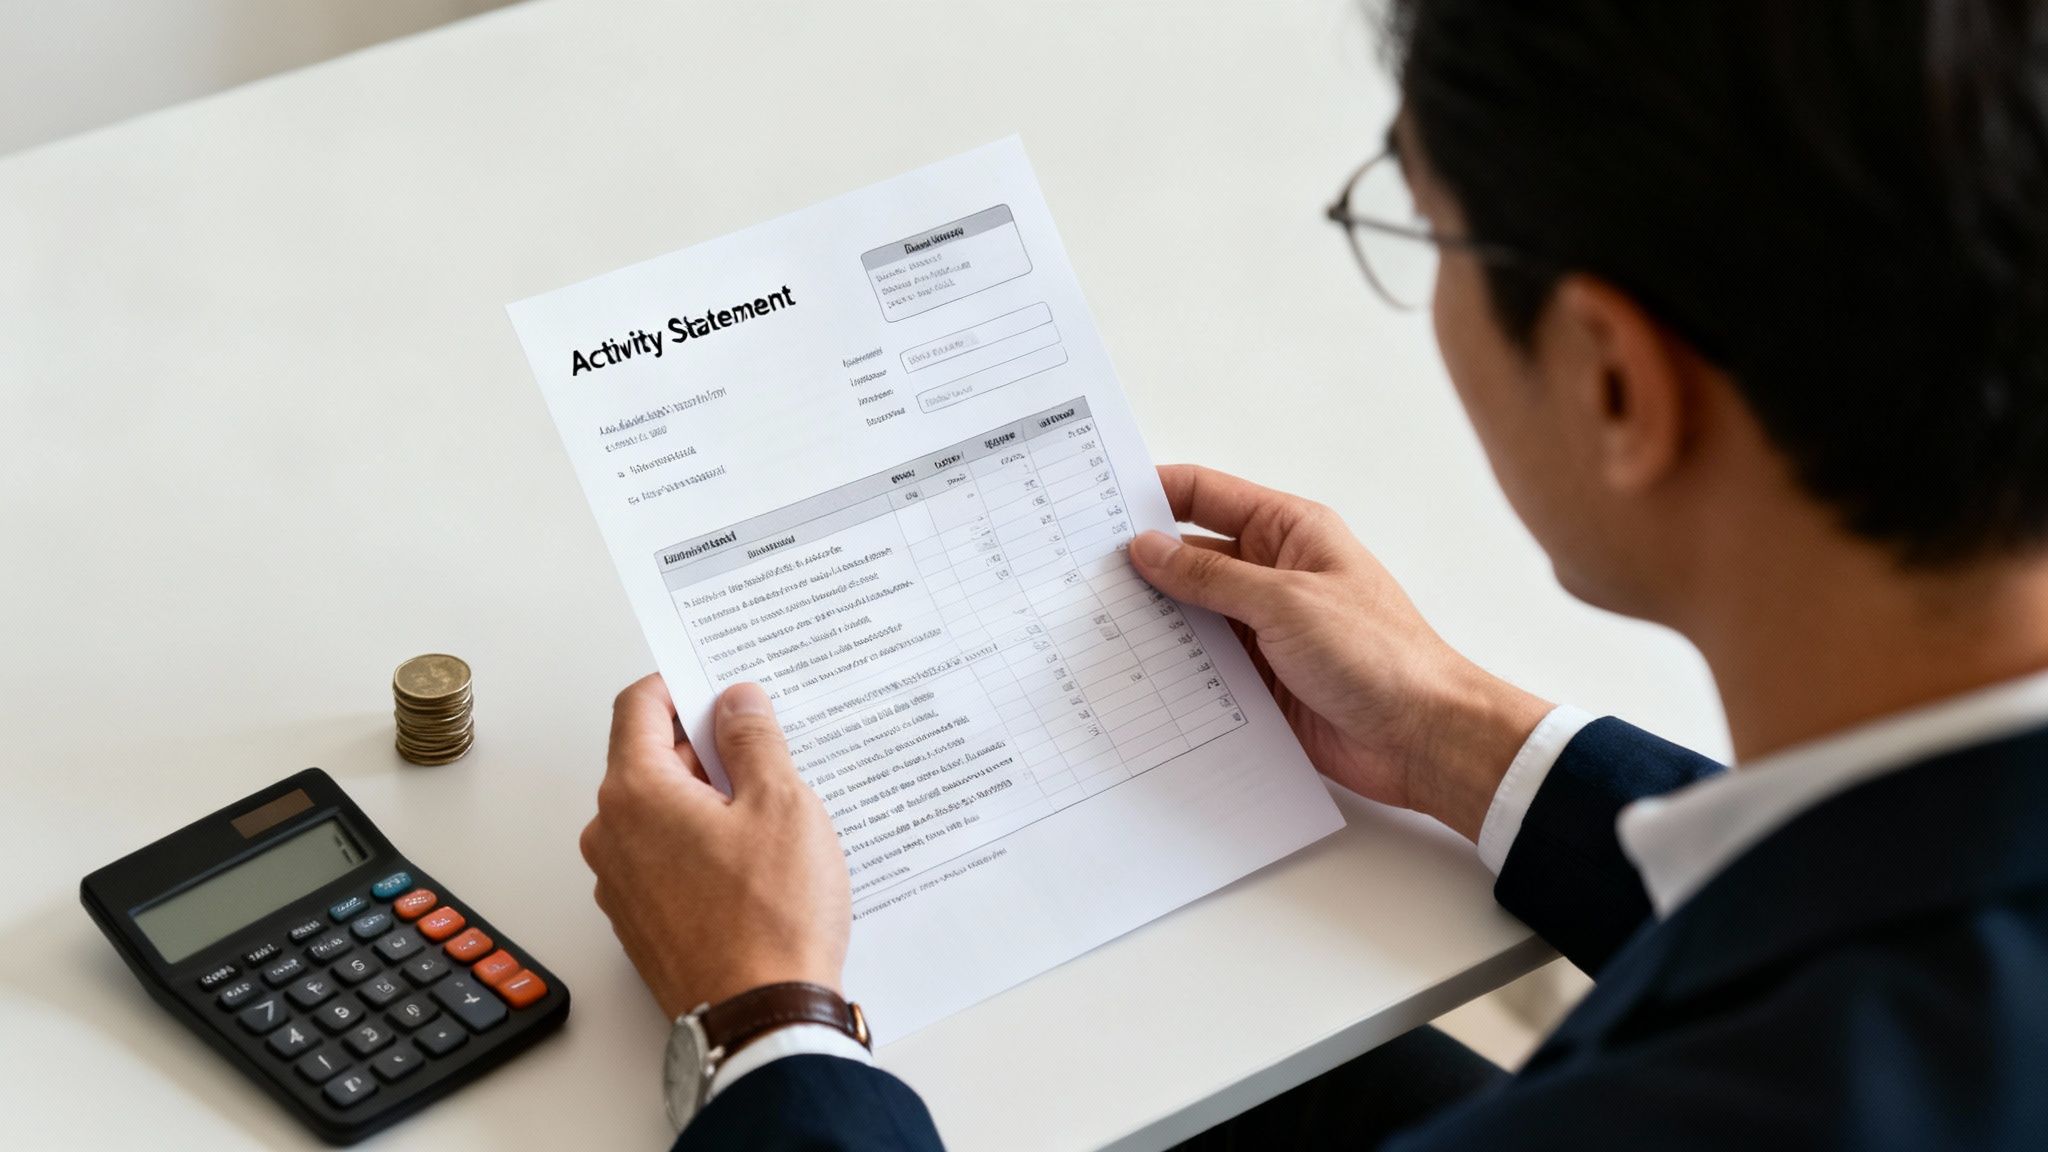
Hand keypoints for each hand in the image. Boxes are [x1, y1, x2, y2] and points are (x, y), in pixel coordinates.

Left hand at [579, 676, 849, 1018]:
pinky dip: (702, 846)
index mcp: (635, 794)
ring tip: (770, 818)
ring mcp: (621, 885)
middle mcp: (611, 836)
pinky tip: (755, 865)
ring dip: (707, 801)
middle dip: (706, 748)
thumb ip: (754, 740)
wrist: (762, 1019)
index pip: (639, 707)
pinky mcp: (642, 923)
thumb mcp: (781, 804)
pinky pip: (665, 860)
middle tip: (767, 753)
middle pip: (649, 759)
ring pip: (659, 813)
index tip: (721, 687)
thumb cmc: (770, 919)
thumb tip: (737, 702)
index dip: (683, 685)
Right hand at [1128, 465, 1552, 840]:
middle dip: (1139, 563)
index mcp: (1288, 531)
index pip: (1204, 494)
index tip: (1095, 503)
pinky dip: (1171, 667)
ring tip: (1088, 623)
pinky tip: (1131, 673)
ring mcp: (1263, 628)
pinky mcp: (1259, 678)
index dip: (1150, 493)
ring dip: (1152, 620)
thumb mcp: (1285, 602)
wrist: (1423, 738)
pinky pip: (1202, 664)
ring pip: (1189, 613)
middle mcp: (1272, 573)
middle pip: (1189, 554)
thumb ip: (1211, 575)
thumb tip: (1148, 548)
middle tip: (1074, 571)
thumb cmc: (1378, 656)